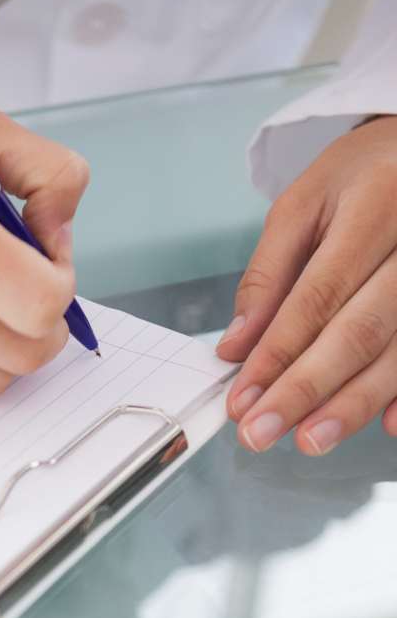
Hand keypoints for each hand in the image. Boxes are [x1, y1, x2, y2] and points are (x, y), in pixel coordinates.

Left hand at [217, 116, 396, 455]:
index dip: (276, 354)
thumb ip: (268, 275)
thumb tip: (236, 346)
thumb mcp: (303, 203)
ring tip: (311, 439)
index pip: (317, 295)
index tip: (242, 400)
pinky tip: (385, 425)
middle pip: (360, 329)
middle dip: (307, 389)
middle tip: (262, 433)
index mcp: (375, 204)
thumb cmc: (363, 177)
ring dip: (355, 403)